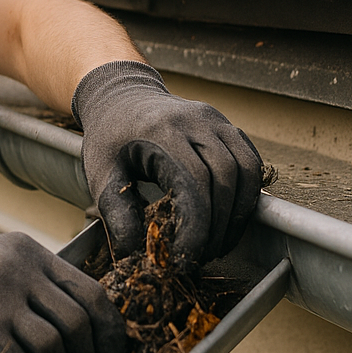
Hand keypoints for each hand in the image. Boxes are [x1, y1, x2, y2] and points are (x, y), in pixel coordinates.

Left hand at [72, 60, 262, 263]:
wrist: (119, 96)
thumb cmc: (109, 137)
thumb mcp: (101, 173)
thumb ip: (116, 214)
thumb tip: (134, 256)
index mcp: (160, 131)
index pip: (193, 183)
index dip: (196, 226)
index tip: (186, 255)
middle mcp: (194, 120)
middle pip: (224, 178)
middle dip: (219, 225)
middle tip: (204, 255)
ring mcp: (214, 119)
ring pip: (245, 169)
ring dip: (238, 213)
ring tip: (219, 243)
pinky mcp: (225, 124)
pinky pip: (250, 160)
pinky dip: (247, 193)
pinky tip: (231, 218)